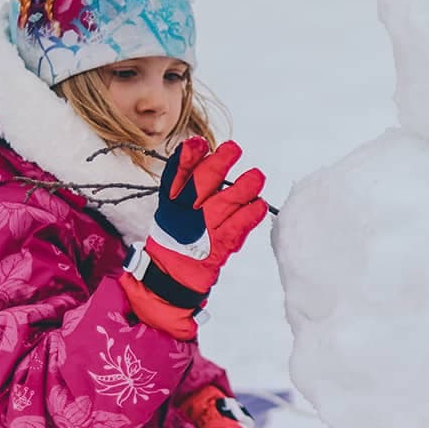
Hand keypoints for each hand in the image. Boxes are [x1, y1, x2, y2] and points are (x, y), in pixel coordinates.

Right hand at [120, 138, 267, 338]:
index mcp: (170, 206)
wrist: (168, 284)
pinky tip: (260, 205)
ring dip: (242, 189)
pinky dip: (249, 217)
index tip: (198, 143)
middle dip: (218, 165)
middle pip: (200, 186)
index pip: (176, 177)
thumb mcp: (173, 216)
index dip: (187, 159)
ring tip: (257, 176)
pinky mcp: (216, 249)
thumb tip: (212, 162)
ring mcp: (200, 233)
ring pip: (222, 205)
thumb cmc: (176, 245)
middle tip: (234, 149)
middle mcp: (183, 217)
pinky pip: (235, 229)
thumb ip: (189, 192)